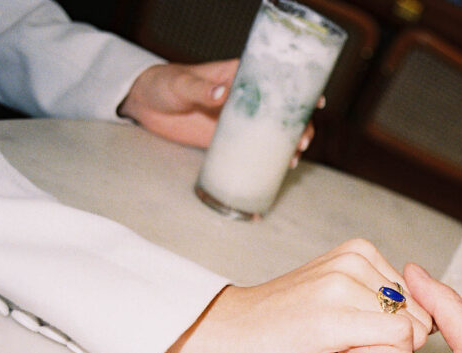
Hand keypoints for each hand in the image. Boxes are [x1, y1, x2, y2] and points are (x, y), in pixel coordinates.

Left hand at [117, 61, 318, 161]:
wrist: (145, 105)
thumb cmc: (163, 84)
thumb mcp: (181, 83)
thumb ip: (200, 89)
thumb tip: (221, 96)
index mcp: (238, 76)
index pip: (275, 79)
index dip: (299, 89)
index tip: (316, 101)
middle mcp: (245, 97)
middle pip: (282, 109)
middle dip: (300, 123)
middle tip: (302, 139)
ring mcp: (239, 119)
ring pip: (274, 129)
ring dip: (290, 141)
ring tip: (296, 156)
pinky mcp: (229, 138)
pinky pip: (255, 147)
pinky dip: (271, 156)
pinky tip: (284, 166)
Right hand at [162, 239, 432, 352]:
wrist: (225, 333)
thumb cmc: (279, 321)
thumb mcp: (335, 291)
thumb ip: (376, 297)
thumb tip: (428, 322)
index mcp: (358, 251)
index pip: (419, 297)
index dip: (407, 331)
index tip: (377, 346)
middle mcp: (354, 261)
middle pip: (420, 314)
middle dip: (403, 345)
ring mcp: (342, 288)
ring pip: (411, 329)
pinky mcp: (331, 320)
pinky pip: (395, 341)